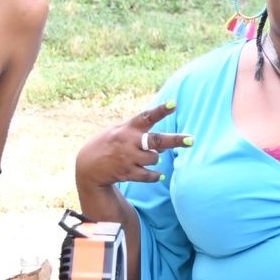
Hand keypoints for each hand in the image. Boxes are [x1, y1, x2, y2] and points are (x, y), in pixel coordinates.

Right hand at [77, 102, 191, 188]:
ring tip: (143, 157)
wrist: (88, 166)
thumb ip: (138, 131)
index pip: (147, 116)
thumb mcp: (118, 130)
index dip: (161, 110)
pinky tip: (159, 175)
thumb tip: (162, 141)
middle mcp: (129, 142)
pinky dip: (156, 175)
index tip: (174, 104)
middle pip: (156, 141)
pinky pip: (149, 175)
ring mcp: (128, 158)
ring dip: (154, 159)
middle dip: (175, 141)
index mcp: (128, 128)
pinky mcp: (127, 173)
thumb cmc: (108, 144)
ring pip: (154, 159)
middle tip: (191, 140)